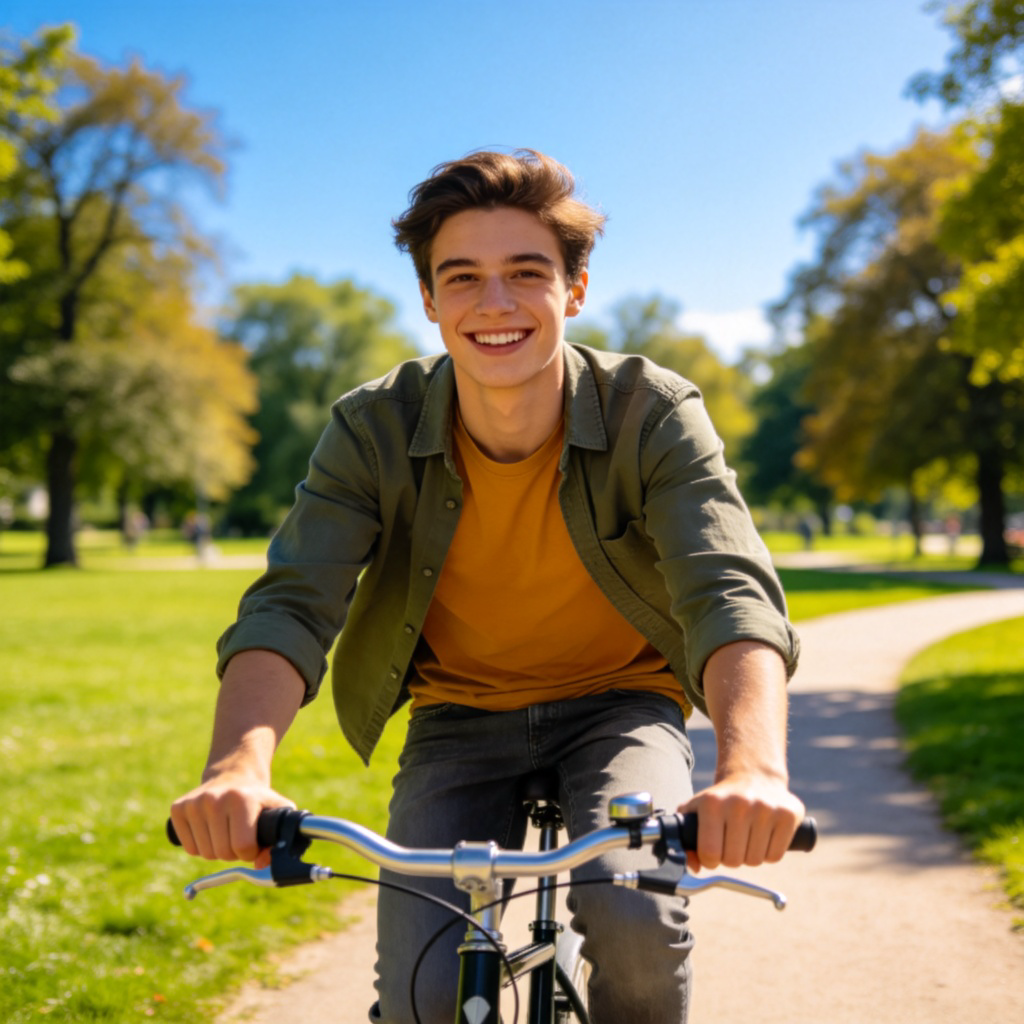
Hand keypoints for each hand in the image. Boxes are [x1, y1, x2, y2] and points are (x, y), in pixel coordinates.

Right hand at [170, 771, 294, 868]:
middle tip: (239, 836)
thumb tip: (261, 864)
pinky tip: (210, 829)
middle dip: (234, 852)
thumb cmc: (256, 799)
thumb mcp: (277, 810)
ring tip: (225, 831)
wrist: (232, 775)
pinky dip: (201, 846)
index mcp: (241, 799)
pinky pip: (190, 848)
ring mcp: (194, 803)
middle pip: (222, 853)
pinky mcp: (178, 808)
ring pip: (205, 853)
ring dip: (217, 850)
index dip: (250, 852)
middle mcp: (214, 799)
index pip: (243, 846)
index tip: (253, 842)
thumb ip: (279, 838)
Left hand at [679, 772, 804, 872]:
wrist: (753, 775)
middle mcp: (739, 804)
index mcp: (712, 803)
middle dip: (730, 857)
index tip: (713, 851)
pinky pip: (774, 856)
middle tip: (731, 842)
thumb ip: (685, 838)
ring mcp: (766, 808)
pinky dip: (768, 853)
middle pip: (733, 861)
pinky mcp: (788, 814)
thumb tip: (693, 866)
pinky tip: (763, 836)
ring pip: (755, 860)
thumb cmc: (721, 799)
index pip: (710, 853)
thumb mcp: (696, 810)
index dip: (710, 859)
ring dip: (750, 855)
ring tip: (747, 836)